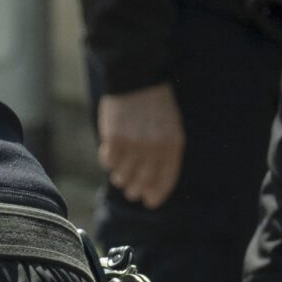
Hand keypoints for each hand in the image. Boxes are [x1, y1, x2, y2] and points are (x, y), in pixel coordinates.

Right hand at [99, 83, 185, 209]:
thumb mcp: (171, 128)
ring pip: (123, 174)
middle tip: (131, 191)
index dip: (156, 193)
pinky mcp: (113, 139)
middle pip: (142, 181)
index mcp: (172, 145)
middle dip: (136, 190)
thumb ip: (165, 156)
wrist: (136, 79)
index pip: (165, 179)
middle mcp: (153, 148)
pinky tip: (112, 154)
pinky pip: (108, 161)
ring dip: (121, 177)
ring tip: (121, 174)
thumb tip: (151, 185)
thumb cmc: (155, 105)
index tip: (149, 202)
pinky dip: (109, 161)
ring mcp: (133, 145)